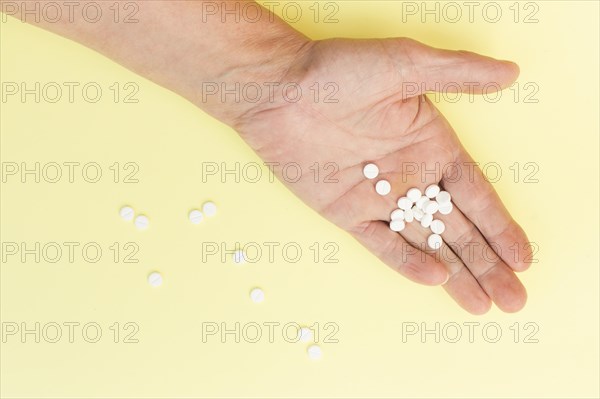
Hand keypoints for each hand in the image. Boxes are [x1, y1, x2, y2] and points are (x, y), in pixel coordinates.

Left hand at [233, 38, 531, 313]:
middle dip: (487, 264)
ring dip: (456, 273)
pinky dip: (406, 261)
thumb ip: (457, 73)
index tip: (524, 258)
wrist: (278, 90)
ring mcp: (378, 197)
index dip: (501, 228)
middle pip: (457, 228)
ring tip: (484, 304)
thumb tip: (511, 73)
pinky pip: (381, 242)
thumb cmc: (338, 71)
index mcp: (431, 145)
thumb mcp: (404, 64)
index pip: (476, 195)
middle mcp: (410, 175)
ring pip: (425, 242)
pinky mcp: (346, 212)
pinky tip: (435, 280)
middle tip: (514, 300)